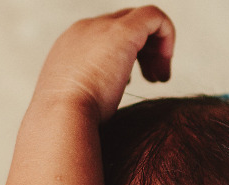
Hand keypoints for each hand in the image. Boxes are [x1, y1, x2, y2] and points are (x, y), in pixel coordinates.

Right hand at [33, 6, 174, 120]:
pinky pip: (155, 16)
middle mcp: (84, 30)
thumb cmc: (69, 124)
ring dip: (156, 49)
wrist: (61, 117)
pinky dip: (167, 36)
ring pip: (140, 20)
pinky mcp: (123, 32)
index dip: (125, 55)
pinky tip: (164, 68)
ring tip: (159, 79)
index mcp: (70, 46)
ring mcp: (102, 27)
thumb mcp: (74, 105)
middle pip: (123, 24)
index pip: (104, 36)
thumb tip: (100, 107)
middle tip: (153, 80)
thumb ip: (87, 96)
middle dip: (144, 50)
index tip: (131, 83)